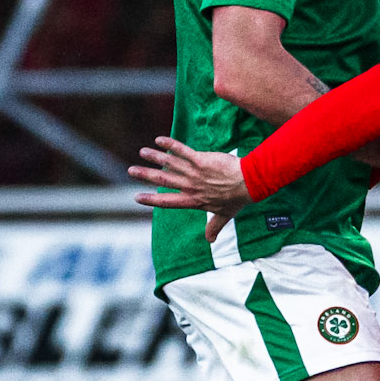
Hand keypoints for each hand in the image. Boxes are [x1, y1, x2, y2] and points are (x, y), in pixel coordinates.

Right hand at [130, 136, 251, 241]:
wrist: (248, 183)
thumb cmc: (237, 199)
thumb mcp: (225, 216)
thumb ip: (214, 226)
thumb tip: (210, 240)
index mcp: (193, 201)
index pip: (167, 201)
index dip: (151, 200)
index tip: (137, 197)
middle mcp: (190, 187)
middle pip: (163, 180)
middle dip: (145, 175)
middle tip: (130, 170)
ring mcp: (195, 173)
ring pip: (170, 163)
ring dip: (155, 157)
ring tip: (142, 152)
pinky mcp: (201, 160)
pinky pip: (183, 151)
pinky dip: (171, 145)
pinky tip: (159, 140)